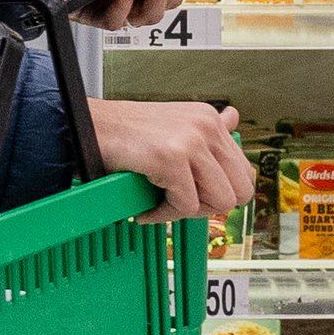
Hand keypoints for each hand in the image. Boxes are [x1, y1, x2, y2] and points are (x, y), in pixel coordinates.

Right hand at [91, 100, 250, 223]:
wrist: (88, 126)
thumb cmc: (125, 132)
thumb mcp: (174, 124)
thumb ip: (206, 130)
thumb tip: (233, 119)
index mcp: (209, 119)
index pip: (244, 172)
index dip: (222, 192)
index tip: (197, 196)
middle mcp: (206, 127)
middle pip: (240, 191)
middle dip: (210, 206)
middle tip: (181, 205)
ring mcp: (191, 141)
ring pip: (219, 201)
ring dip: (188, 212)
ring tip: (162, 204)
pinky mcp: (171, 159)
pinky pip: (185, 206)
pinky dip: (163, 215)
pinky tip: (146, 208)